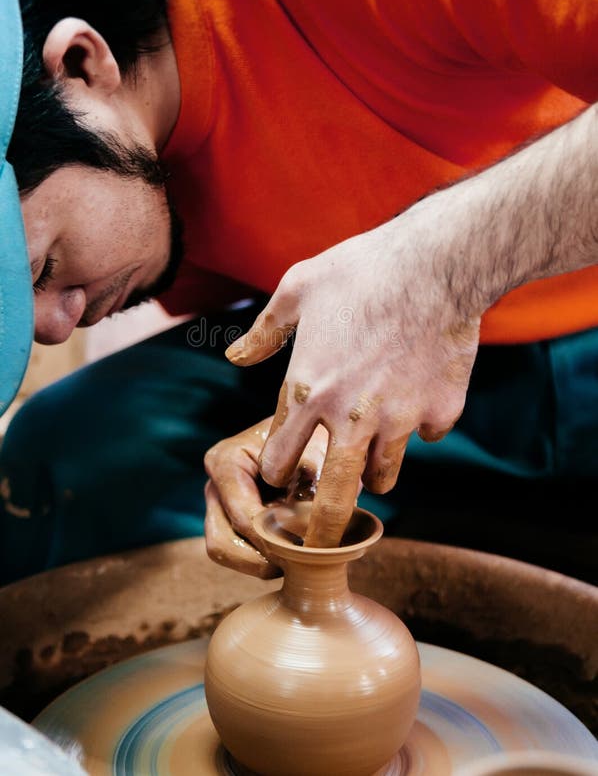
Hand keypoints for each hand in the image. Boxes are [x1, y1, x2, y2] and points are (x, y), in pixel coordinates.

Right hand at [204, 417, 328, 577]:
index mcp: (226, 461)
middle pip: (221, 542)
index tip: (303, 552)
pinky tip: (295, 552)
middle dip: (261, 559)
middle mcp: (215, 485)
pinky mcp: (230, 520)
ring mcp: (219, 505)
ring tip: (299, 559)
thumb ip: (309, 489)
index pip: (243, 515)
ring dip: (263, 562)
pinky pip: (239, 552)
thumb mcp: (316, 456)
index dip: (272, 540)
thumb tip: (310, 533)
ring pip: (226, 552)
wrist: (312, 430)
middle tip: (299, 565)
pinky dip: (266, 558)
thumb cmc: (312, 438)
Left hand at [225, 204, 480, 547]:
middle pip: (332, 495)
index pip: (278, 455)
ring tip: (371, 466)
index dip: (277, 469)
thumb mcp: (299, 287)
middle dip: (322, 526)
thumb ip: (265, 331)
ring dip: (374, 474)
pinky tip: (416, 407)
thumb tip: (234, 357)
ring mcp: (399, 418)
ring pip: (384, 474)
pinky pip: (427, 436)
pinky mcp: (440, 411)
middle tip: (320, 539)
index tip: (281, 474)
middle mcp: (350, 415)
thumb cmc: (360, 268)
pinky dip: (420, 429)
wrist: (436, 262)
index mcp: (308, 388)